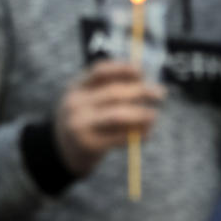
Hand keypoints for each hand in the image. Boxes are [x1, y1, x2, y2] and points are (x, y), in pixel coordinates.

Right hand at [54, 60, 164, 176]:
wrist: (60, 152)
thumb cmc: (82, 120)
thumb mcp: (85, 100)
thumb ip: (107, 89)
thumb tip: (144, 80)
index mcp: (75, 87)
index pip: (100, 71)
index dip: (123, 68)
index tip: (142, 71)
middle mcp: (76, 104)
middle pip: (114, 93)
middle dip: (141, 91)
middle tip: (160, 92)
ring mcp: (81, 125)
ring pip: (118, 115)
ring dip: (141, 114)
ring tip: (154, 115)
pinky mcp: (89, 145)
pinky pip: (119, 138)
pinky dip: (137, 134)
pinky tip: (148, 134)